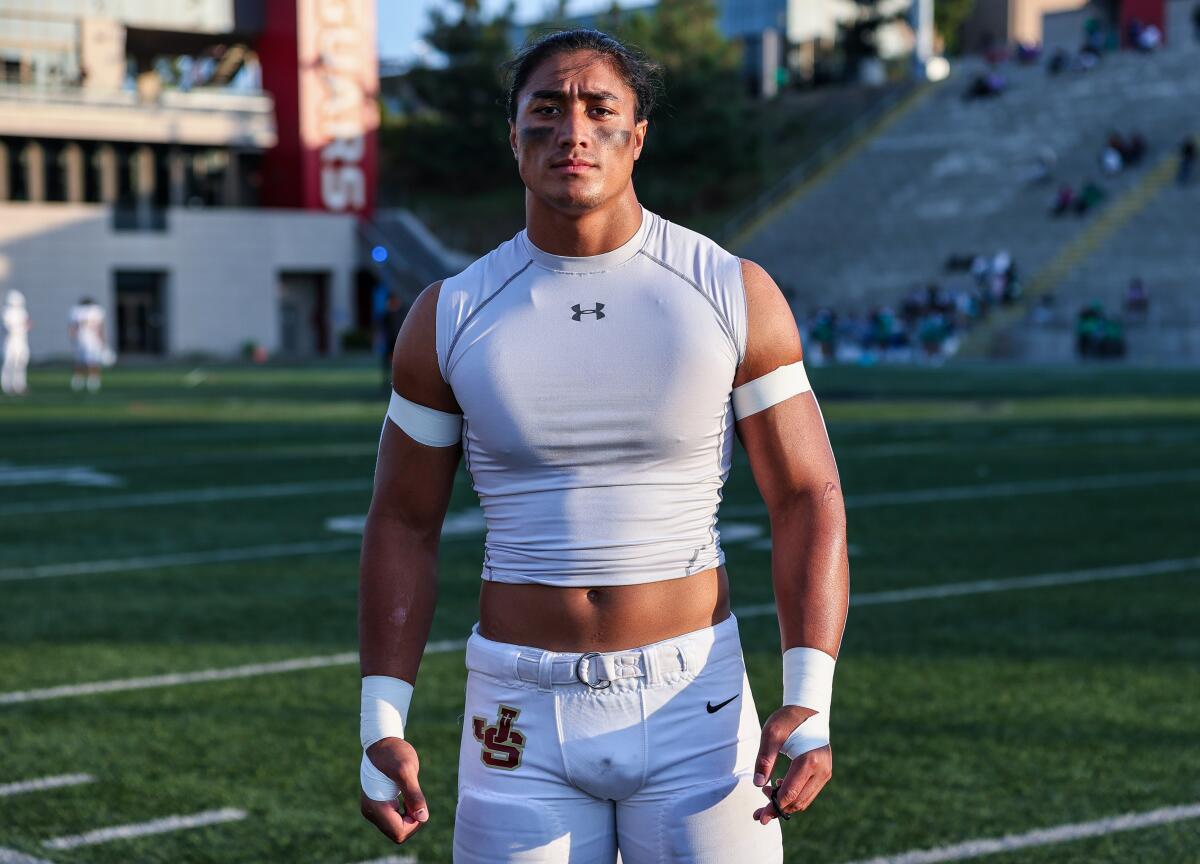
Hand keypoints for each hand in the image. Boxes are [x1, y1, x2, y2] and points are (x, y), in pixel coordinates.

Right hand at [359, 738, 428, 843]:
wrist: (381, 741)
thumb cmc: (394, 753)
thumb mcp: (407, 771)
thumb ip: (414, 795)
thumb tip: (423, 818)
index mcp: (376, 807)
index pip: (399, 833)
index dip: (414, 824)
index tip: (418, 804)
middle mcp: (370, 812)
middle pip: (397, 833)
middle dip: (411, 821)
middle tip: (415, 798)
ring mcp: (372, 809)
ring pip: (395, 827)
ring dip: (408, 816)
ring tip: (410, 795)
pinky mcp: (376, 804)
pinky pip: (392, 819)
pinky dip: (403, 812)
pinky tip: (407, 797)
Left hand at [751, 705, 832, 823]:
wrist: (809, 710)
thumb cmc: (788, 720)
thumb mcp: (771, 734)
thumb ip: (764, 759)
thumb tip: (758, 784)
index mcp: (809, 761)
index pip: (790, 793)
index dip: (774, 807)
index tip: (760, 817)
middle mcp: (821, 770)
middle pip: (798, 802)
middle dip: (777, 809)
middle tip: (759, 813)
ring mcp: (825, 773)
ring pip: (804, 800)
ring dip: (785, 804)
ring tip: (765, 796)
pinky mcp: (824, 773)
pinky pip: (808, 793)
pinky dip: (793, 795)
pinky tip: (777, 786)